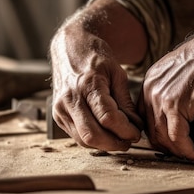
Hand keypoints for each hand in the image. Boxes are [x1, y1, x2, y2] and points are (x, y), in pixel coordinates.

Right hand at [49, 14, 143, 150]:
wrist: (68, 48)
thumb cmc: (94, 57)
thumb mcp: (117, 73)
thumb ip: (125, 102)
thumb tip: (136, 126)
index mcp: (87, 84)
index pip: (108, 118)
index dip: (125, 130)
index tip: (137, 133)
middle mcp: (70, 99)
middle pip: (93, 135)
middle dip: (115, 144)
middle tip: (129, 141)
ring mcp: (60, 109)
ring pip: (83, 140)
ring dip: (104, 145)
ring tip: (119, 139)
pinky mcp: (57, 116)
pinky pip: (76, 136)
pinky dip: (93, 140)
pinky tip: (105, 133)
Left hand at [139, 40, 193, 162]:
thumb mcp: (184, 79)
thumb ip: (179, 100)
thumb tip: (191, 124)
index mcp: (150, 83)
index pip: (144, 117)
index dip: (157, 134)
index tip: (171, 143)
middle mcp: (150, 91)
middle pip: (150, 131)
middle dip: (167, 147)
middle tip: (183, 154)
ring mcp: (160, 99)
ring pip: (163, 138)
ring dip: (179, 152)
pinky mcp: (176, 106)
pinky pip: (178, 138)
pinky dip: (189, 151)